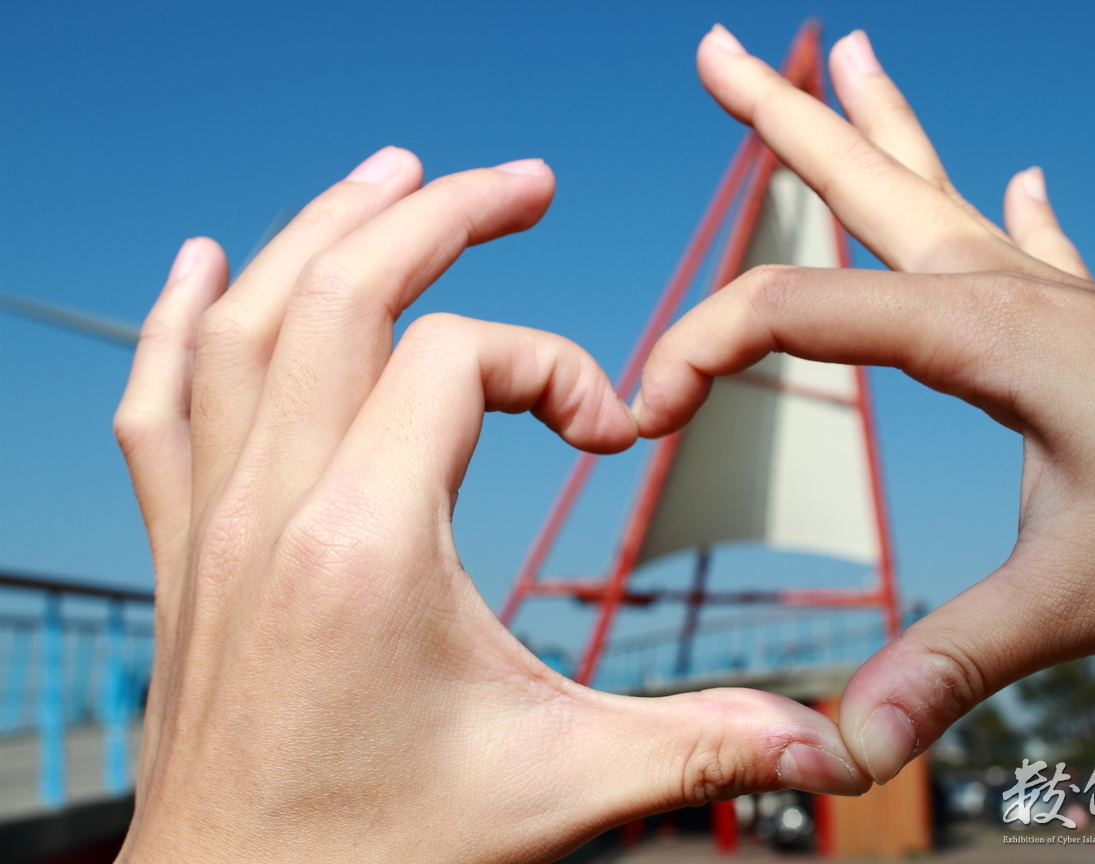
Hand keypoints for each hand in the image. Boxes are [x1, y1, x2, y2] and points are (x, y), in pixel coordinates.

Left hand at [113, 148, 862, 863]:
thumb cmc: (379, 852)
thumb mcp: (558, 787)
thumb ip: (698, 742)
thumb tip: (830, 749)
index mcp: (366, 542)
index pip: (461, 356)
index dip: (559, 366)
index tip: (612, 432)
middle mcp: (273, 507)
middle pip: (342, 289)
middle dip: (440, 211)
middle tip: (525, 182)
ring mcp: (212, 521)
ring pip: (242, 318)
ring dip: (320, 229)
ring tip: (392, 173)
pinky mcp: (185, 550)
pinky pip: (159, 401)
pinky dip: (175, 316)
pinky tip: (203, 263)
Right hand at [635, 27, 1094, 786]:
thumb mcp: (1080, 596)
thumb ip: (953, 661)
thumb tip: (846, 746)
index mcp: (980, 331)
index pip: (793, 309)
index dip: (698, 350)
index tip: (644, 417)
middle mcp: (1006, 290)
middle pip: (866, 180)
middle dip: (781, 116)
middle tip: (717, 49)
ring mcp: (1054, 301)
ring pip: (935, 192)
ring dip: (877, 128)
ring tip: (845, 55)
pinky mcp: (1093, 329)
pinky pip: (1033, 243)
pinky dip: (1009, 206)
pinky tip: (1022, 176)